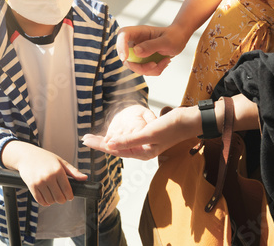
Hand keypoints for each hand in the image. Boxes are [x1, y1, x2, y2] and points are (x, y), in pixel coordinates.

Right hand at [2, 142, 87, 205]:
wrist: (26, 155)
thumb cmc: (45, 158)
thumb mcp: (60, 161)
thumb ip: (73, 171)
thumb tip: (85, 178)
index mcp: (58, 170)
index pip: (68, 190)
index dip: (70, 196)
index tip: (69, 196)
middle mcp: (49, 176)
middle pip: (60, 198)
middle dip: (62, 199)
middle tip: (61, 196)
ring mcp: (39, 182)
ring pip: (50, 200)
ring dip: (53, 201)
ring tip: (53, 195)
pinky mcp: (32, 186)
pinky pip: (40, 200)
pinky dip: (45, 202)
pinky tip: (47, 198)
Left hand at [83, 106, 199, 159]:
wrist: (188, 120)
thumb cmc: (171, 128)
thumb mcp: (149, 134)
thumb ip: (129, 141)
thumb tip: (109, 145)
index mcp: (142, 153)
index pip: (115, 150)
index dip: (100, 145)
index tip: (87, 141)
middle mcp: (141, 150)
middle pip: (116, 148)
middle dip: (100, 143)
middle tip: (85, 138)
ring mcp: (144, 143)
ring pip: (121, 143)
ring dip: (107, 139)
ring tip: (94, 138)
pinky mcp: (147, 135)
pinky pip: (128, 137)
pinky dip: (118, 135)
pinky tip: (113, 133)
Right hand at [116, 25, 188, 75]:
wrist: (179, 40)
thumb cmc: (174, 36)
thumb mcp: (167, 41)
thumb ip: (152, 45)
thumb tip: (136, 51)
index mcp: (139, 32)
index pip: (123, 35)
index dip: (120, 45)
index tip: (125, 58)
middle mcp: (135, 42)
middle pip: (125, 56)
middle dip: (139, 66)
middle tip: (154, 65)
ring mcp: (137, 52)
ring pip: (134, 66)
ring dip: (149, 69)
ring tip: (165, 61)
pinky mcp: (141, 60)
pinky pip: (142, 70)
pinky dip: (154, 70)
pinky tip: (163, 62)